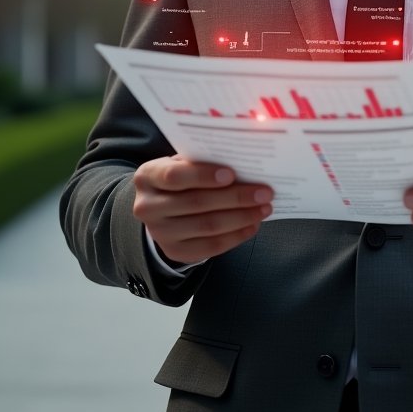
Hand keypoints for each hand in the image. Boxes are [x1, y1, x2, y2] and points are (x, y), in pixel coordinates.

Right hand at [132, 156, 273, 264]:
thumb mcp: (184, 163)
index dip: (203, 175)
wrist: (160, 209)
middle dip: (235, 197)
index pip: (174, 176)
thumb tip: (244, 160)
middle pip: (196, 203)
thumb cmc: (181, 177)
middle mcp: (147, 207)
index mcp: (148, 176)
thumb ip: (204, 160)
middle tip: (264, 192)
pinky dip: (236, 235)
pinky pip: (211, 246)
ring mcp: (160, 233)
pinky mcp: (175, 252)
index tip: (232, 174)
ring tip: (264, 208)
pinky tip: (253, 224)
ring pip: (207, 226)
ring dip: (241, 217)